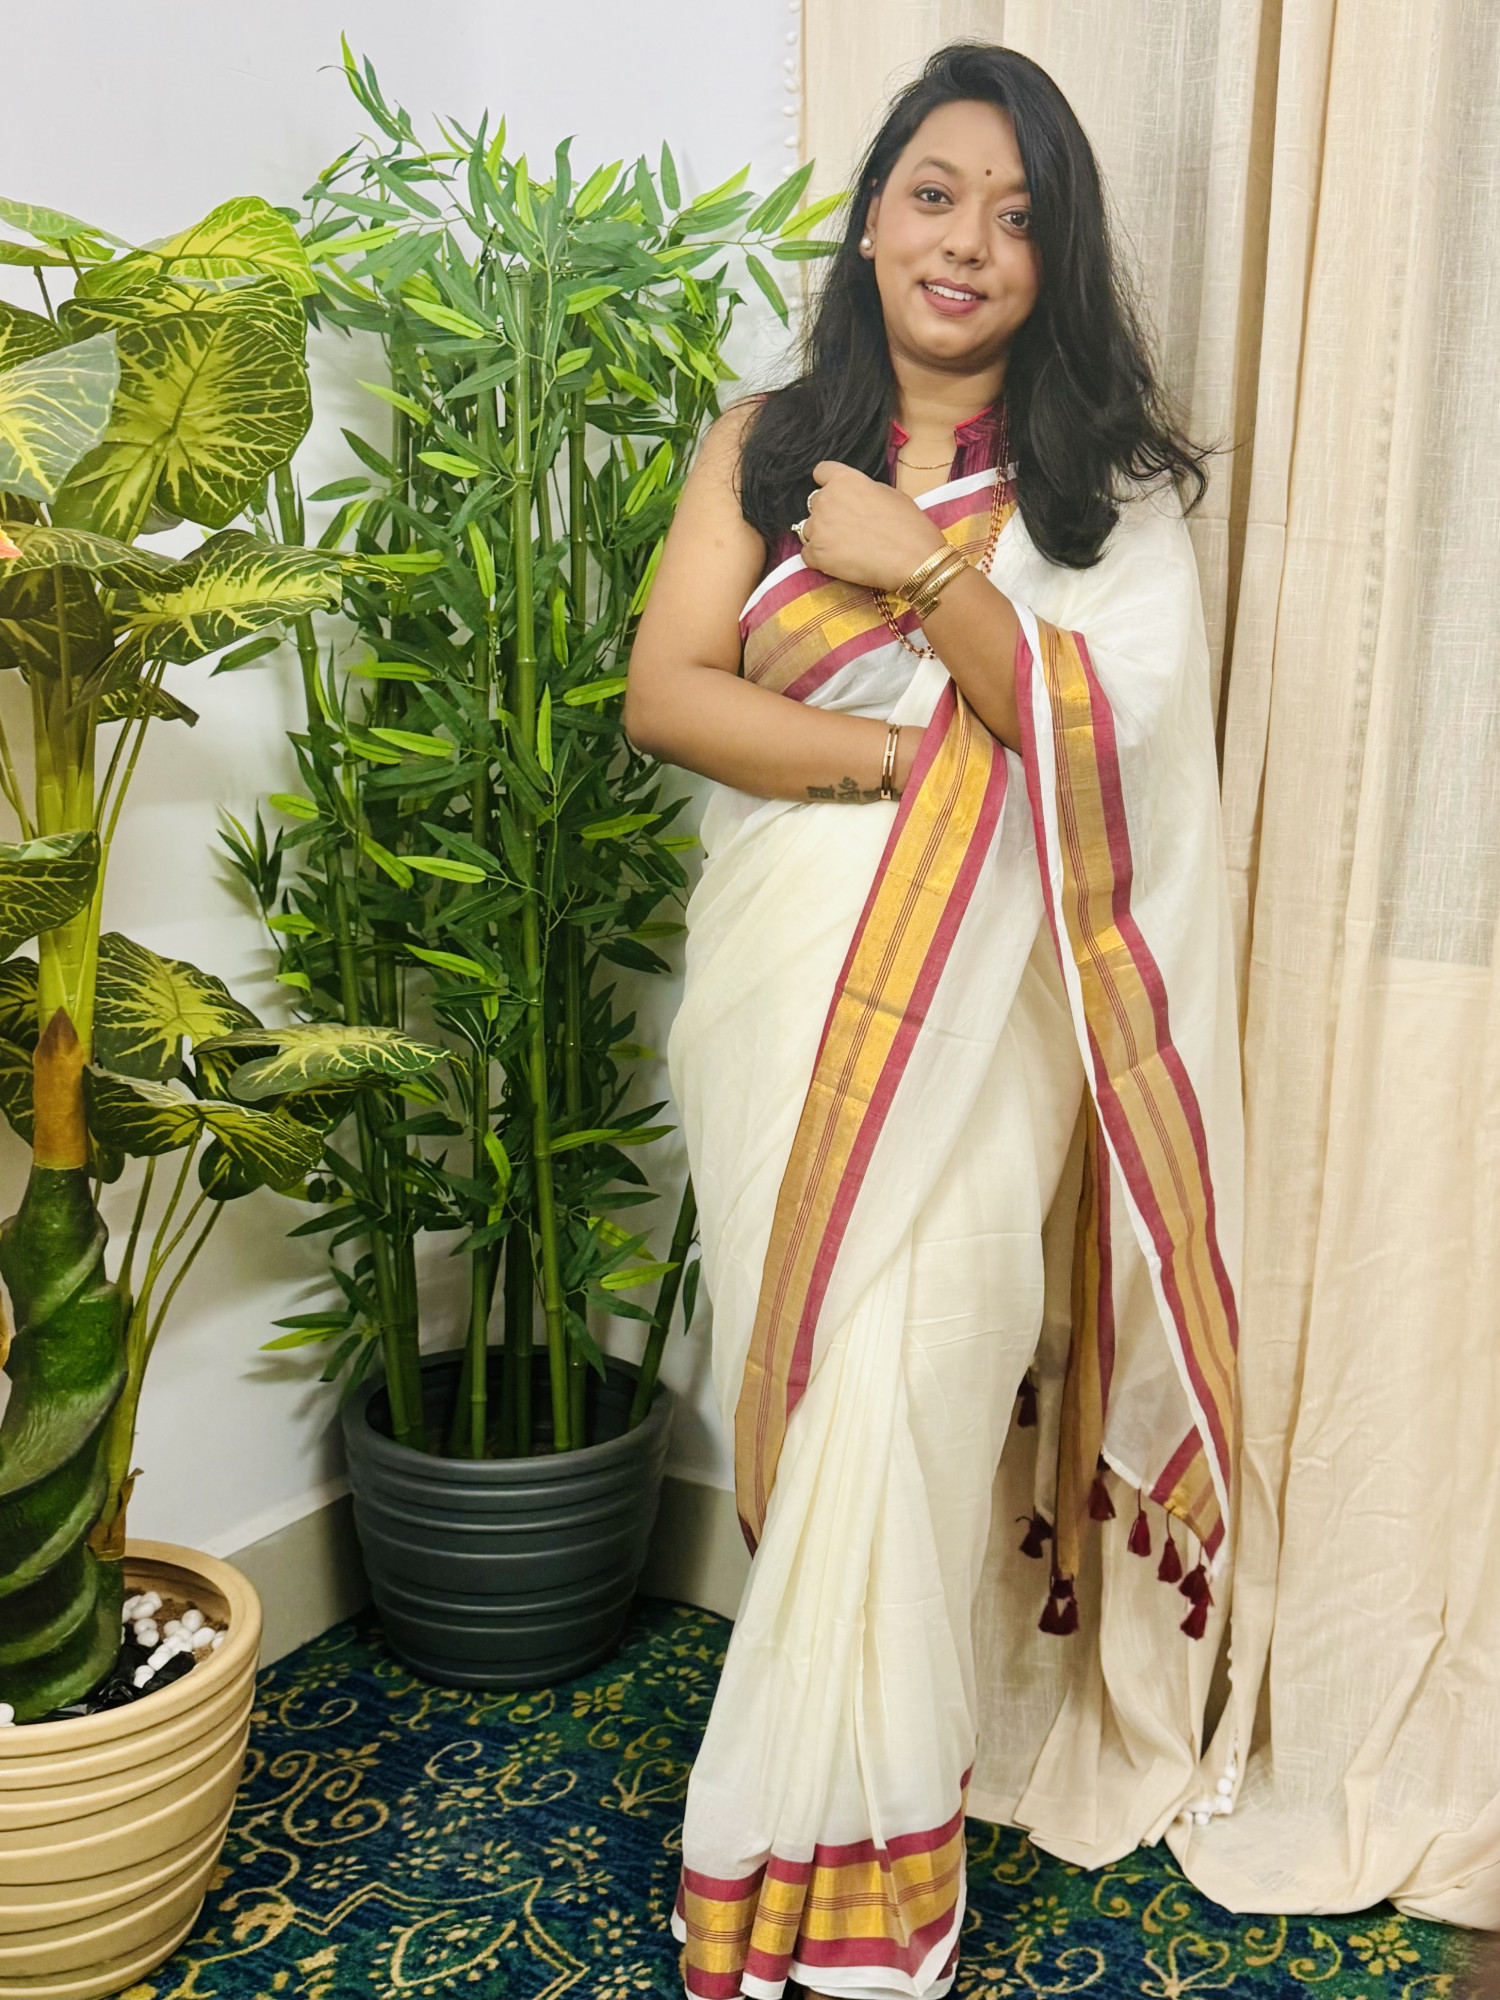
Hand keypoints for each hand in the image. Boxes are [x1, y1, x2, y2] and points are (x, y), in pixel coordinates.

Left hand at [798, 461, 944, 592]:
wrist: (914, 560)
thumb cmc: (909, 526)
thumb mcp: (889, 493)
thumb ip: (863, 490)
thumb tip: (855, 496)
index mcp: (845, 479)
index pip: (821, 471)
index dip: (828, 483)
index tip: (836, 494)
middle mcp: (826, 499)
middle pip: (815, 503)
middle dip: (828, 513)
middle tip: (848, 528)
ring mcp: (818, 528)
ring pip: (809, 529)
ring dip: (822, 536)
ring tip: (846, 547)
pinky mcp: (817, 555)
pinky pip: (807, 554)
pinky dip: (820, 558)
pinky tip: (840, 561)